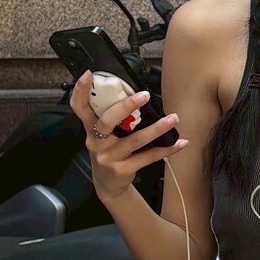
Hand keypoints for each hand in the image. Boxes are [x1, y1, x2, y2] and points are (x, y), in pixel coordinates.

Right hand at [69, 72, 186, 204]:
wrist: (108, 185)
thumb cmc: (109, 153)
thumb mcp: (102, 136)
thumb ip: (111, 118)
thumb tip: (133, 95)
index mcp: (90, 129)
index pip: (79, 108)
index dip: (80, 91)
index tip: (88, 74)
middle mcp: (97, 142)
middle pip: (108, 120)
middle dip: (126, 106)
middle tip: (145, 95)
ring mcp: (109, 157)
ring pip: (135, 140)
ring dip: (157, 128)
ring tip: (173, 119)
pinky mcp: (123, 169)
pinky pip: (148, 157)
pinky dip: (166, 149)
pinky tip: (179, 143)